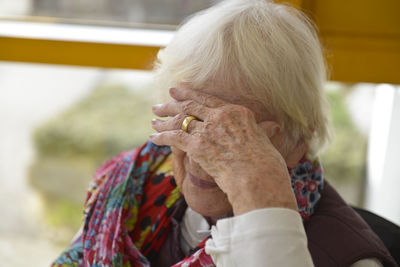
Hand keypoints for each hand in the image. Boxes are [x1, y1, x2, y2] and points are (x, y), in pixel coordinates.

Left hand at [150, 87, 296, 214]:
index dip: (190, 94)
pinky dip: (161, 137)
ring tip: (153, 117)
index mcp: (237, 112)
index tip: (178, 90)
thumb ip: (264, 130)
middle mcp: (220, 116)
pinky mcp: (197, 145)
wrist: (258, 177)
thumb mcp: (266, 139)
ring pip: (179, 120)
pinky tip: (152, 137)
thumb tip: (274, 127)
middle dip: (173, 103)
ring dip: (164, 119)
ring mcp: (208, 130)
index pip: (208, 99)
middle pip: (190, 106)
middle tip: (161, 103)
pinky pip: (174, 137)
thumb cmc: (266, 163)